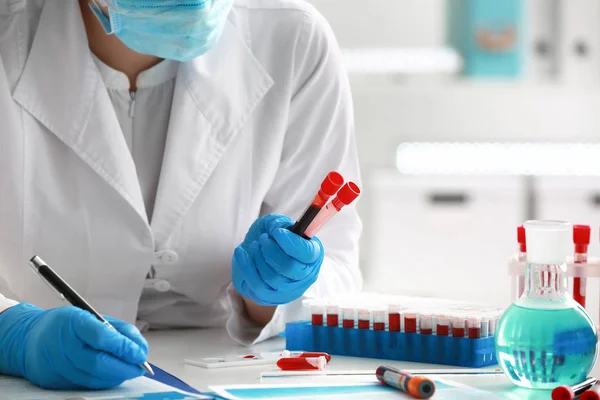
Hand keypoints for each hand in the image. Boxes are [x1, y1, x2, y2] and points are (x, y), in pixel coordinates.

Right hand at [0, 303, 147, 389]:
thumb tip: (140, 347)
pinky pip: (83, 385)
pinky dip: (102, 381)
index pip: (103, 336)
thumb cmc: (65, 325)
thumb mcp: (91, 316)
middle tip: (140, 367)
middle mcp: (62, 345)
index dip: (125, 347)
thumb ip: (118, 330)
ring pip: (92, 378)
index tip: (140, 353)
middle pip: (98, 363)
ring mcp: (55, 365)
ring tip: (129, 371)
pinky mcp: (53, 381)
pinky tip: (112, 375)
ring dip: (116, 377)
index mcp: (73, 322)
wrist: (28, 339)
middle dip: (125, 368)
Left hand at [232, 214, 323, 305]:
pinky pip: (257, 284)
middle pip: (289, 267)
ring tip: (254, 245)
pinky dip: (246, 266)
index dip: (292, 243)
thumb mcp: (275, 224)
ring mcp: (288, 290)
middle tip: (263, 238)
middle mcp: (304, 276)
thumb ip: (279, 223)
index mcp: (312, 256)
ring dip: (258, 257)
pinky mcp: (270, 297)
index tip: (277, 232)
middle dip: (271, 250)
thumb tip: (278, 229)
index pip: (308, 254)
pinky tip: (241, 253)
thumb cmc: (270, 238)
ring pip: (272, 277)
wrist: (254, 256)